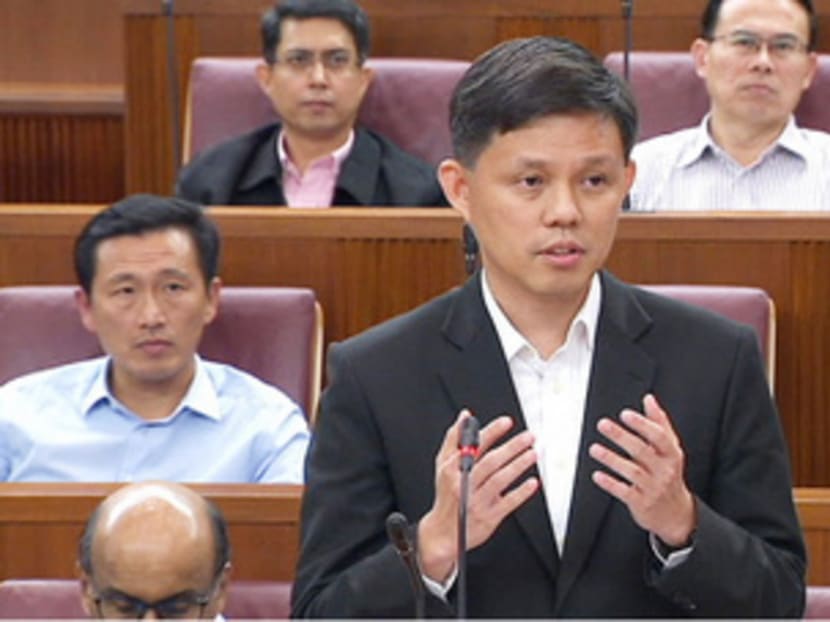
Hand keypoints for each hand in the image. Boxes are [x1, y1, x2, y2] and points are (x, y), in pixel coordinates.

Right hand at [417, 410, 538, 581]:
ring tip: (533, 453)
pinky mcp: (488, 518)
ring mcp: (477, 501)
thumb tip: (465, 415)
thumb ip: (454, 438)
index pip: (474, 446)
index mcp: (453, 469)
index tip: (506, 422)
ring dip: (518, 465)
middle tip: (529, 436)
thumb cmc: (447, 494)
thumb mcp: (443, 465)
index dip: (491, 432)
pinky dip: (521, 492)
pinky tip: (533, 482)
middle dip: (511, 447)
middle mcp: (464, 484)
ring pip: (500, 480)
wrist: (443, 533)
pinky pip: (507, 503)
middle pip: (490, 462)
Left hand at [589, 394, 695, 546]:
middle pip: (642, 451)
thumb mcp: (670, 449)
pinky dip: (611, 484)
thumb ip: (659, 423)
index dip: (642, 424)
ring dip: (612, 459)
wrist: (676, 513)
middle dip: (621, 436)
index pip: (659, 437)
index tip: (625, 414)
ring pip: (632, 471)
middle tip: (603, 424)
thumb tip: (649, 399)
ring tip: (594, 449)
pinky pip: (624, 492)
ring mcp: (653, 488)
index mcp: (671, 454)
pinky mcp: (642, 503)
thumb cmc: (669, 475)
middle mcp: (664, 470)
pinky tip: (597, 475)